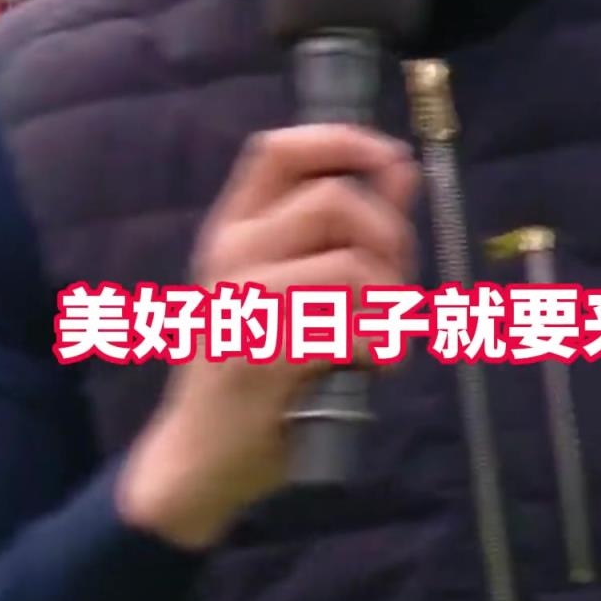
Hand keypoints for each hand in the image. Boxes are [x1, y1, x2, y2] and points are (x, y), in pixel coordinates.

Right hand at [116, 125, 417, 549]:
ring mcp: (244, 300)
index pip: (281, 149)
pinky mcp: (263, 352)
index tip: (391, 158)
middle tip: (397, 287)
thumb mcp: (295, 285)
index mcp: (235, 227)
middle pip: (334, 199)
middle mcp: (232, 250)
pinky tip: (374, 365)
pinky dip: (381, 346)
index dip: (343, 141)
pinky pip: (349, 326)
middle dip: (389, 237)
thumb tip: (402, 168)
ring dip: (390, 300)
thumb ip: (347, 226)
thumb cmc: (254, 369)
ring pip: (350, 264)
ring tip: (387, 333)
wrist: (198, 459)